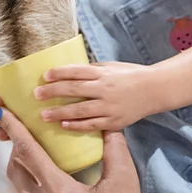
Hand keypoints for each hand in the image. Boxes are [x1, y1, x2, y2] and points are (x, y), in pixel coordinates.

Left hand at [0, 109, 164, 192]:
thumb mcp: (124, 180)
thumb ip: (113, 147)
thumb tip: (108, 123)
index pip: (28, 153)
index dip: (14, 129)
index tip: (3, 111)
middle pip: (15, 170)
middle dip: (16, 148)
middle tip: (24, 131)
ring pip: (18, 189)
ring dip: (22, 169)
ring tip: (34, 154)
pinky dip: (31, 189)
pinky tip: (46, 182)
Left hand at [35, 62, 154, 130]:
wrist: (155, 90)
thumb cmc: (130, 75)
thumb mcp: (111, 66)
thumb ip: (92, 70)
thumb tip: (69, 73)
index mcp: (103, 73)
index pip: (77, 71)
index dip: (59, 73)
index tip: (44, 75)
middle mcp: (105, 89)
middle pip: (74, 90)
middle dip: (53, 92)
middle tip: (37, 95)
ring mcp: (109, 107)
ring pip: (80, 110)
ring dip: (60, 113)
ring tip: (44, 115)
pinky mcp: (114, 121)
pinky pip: (92, 125)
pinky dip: (76, 125)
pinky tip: (63, 125)